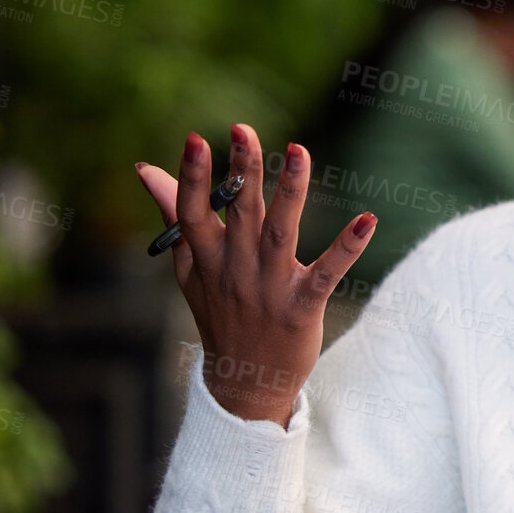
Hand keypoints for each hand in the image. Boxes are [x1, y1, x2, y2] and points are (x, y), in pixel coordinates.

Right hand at [136, 123, 376, 426]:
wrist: (245, 382)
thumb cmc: (219, 313)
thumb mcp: (189, 267)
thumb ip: (175, 214)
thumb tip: (145, 168)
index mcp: (206, 258)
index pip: (193, 212)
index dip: (192, 176)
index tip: (196, 139)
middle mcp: (235, 270)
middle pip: (238, 212)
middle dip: (242, 170)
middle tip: (244, 129)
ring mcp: (269, 288)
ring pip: (280, 232)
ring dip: (290, 191)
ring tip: (299, 152)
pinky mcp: (302, 307)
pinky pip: (327, 273)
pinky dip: (348, 247)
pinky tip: (368, 219)